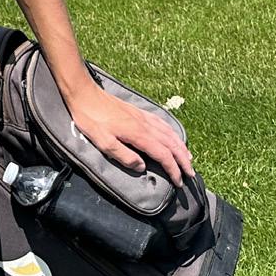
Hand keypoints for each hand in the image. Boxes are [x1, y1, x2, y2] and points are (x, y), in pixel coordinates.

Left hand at [67, 83, 194, 187]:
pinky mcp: (138, 111)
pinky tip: (172, 135)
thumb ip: (124, 156)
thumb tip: (143, 167)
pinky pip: (162, 123)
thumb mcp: (103, 142)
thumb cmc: (90, 118)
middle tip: (191, 174)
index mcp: (138, 134)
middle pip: (171, 144)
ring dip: (180, 146)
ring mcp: (142, 116)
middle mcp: (145, 124)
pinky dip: (172, 132)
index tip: (179, 182)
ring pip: (169, 133)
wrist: (84, 93)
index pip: (163, 155)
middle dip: (183, 160)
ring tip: (188, 158)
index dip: (173, 169)